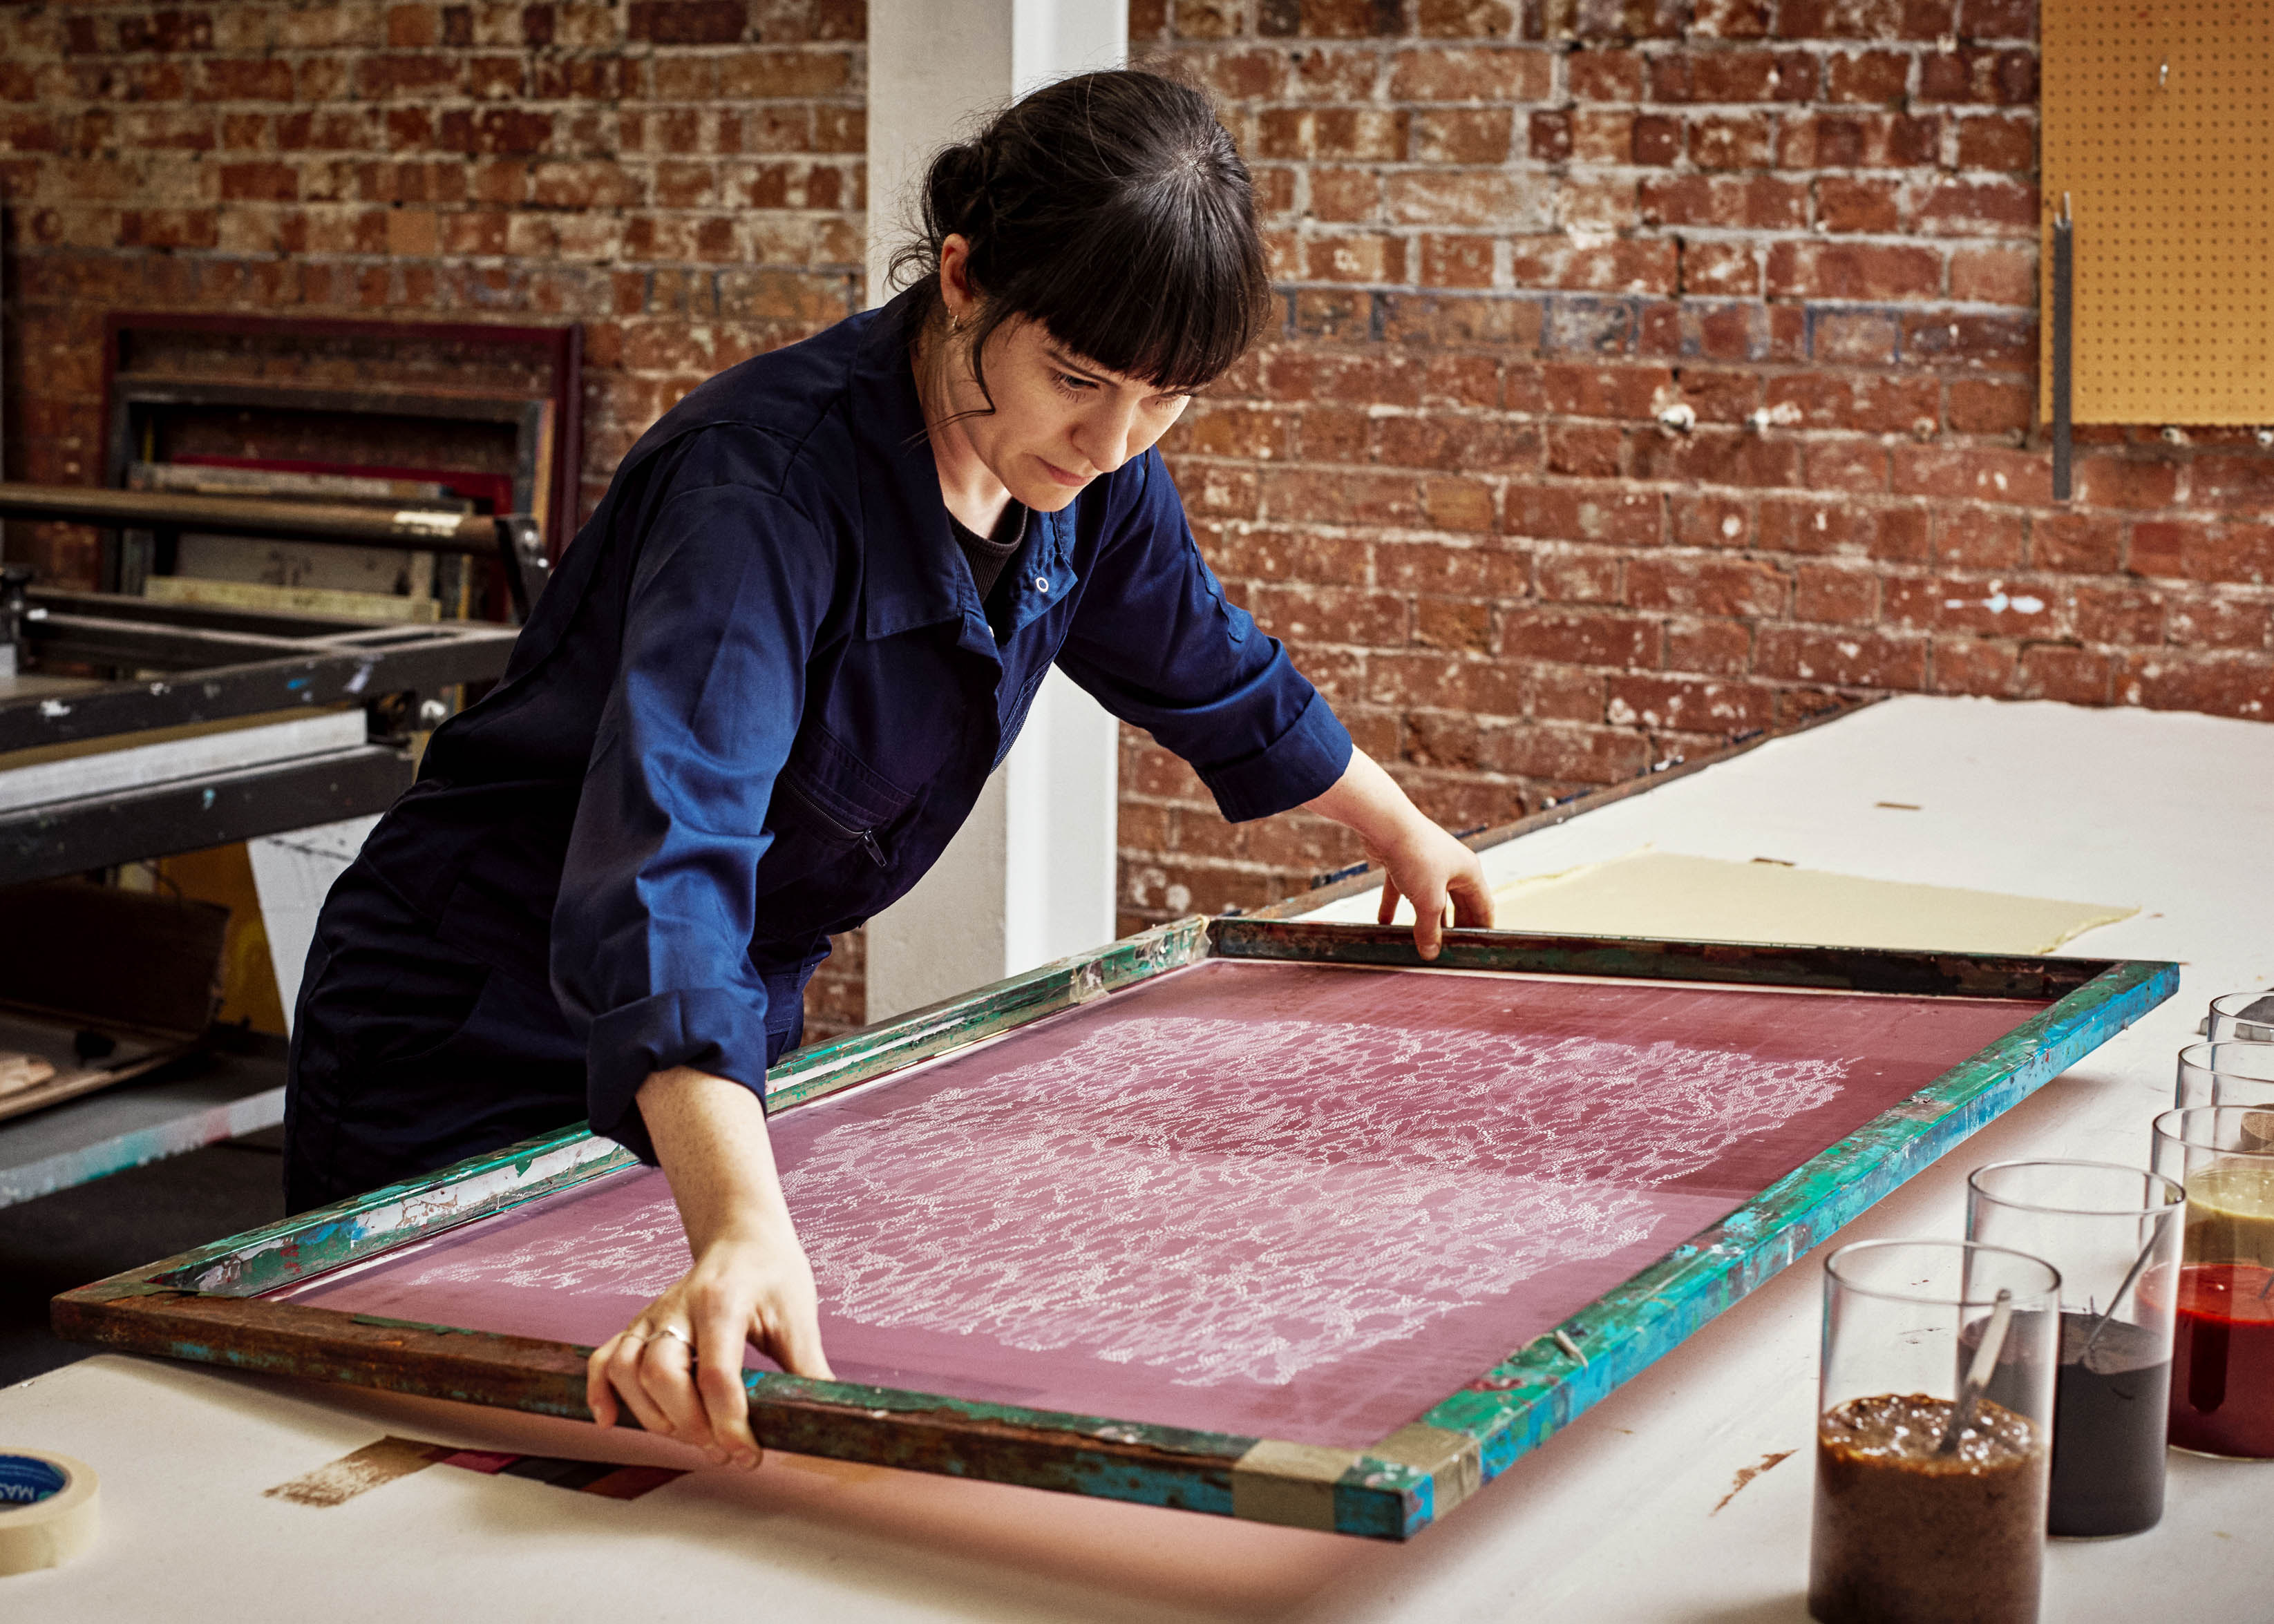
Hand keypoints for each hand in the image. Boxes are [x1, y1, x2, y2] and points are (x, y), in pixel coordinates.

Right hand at [588, 1065, 834, 1469]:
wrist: (743, 1234)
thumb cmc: (773, 1272)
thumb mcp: (798, 1317)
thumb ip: (806, 1370)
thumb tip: (828, 1422)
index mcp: (723, 1302)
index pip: (716, 1374)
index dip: (729, 1423)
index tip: (748, 1453)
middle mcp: (678, 1307)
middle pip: (662, 1375)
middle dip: (689, 1425)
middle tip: (722, 1449)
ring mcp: (653, 1316)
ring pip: (626, 1370)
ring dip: (651, 1417)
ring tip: (690, 1437)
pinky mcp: (639, 1325)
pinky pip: (603, 1359)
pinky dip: (601, 1392)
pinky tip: (611, 1420)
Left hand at [1306, 749, 1494, 959]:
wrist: (1385, 824)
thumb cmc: (1417, 857)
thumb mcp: (1428, 901)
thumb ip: (1430, 930)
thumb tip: (1431, 953)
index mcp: (1468, 873)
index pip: (1484, 907)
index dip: (1483, 930)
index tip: (1478, 950)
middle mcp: (1451, 867)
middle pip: (1457, 904)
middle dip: (1453, 928)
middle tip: (1450, 952)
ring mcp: (1426, 865)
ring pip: (1429, 899)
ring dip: (1425, 920)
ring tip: (1422, 942)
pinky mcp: (1402, 863)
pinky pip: (1401, 890)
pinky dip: (1394, 906)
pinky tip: (1384, 925)